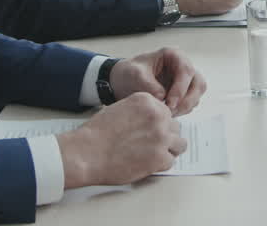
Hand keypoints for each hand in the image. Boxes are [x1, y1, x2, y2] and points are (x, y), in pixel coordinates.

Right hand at [57, 92, 185, 186]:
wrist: (87, 153)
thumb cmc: (97, 133)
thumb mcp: (120, 109)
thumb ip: (140, 112)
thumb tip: (151, 121)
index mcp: (148, 102)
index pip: (166, 112)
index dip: (159, 124)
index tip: (151, 132)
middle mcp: (158, 116)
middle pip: (174, 127)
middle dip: (165, 136)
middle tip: (151, 145)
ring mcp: (161, 137)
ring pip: (179, 144)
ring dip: (169, 150)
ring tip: (154, 155)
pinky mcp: (160, 158)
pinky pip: (170, 161)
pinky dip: (160, 165)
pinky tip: (146, 164)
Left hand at [110, 47, 207, 115]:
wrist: (124, 80)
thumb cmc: (129, 72)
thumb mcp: (134, 75)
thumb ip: (148, 84)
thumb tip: (163, 97)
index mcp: (173, 55)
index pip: (186, 71)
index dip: (180, 88)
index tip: (169, 103)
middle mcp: (182, 66)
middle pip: (198, 83)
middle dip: (186, 100)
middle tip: (170, 112)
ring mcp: (185, 80)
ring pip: (197, 94)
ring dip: (185, 107)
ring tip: (167, 114)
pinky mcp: (183, 92)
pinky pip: (190, 103)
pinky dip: (182, 110)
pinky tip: (168, 114)